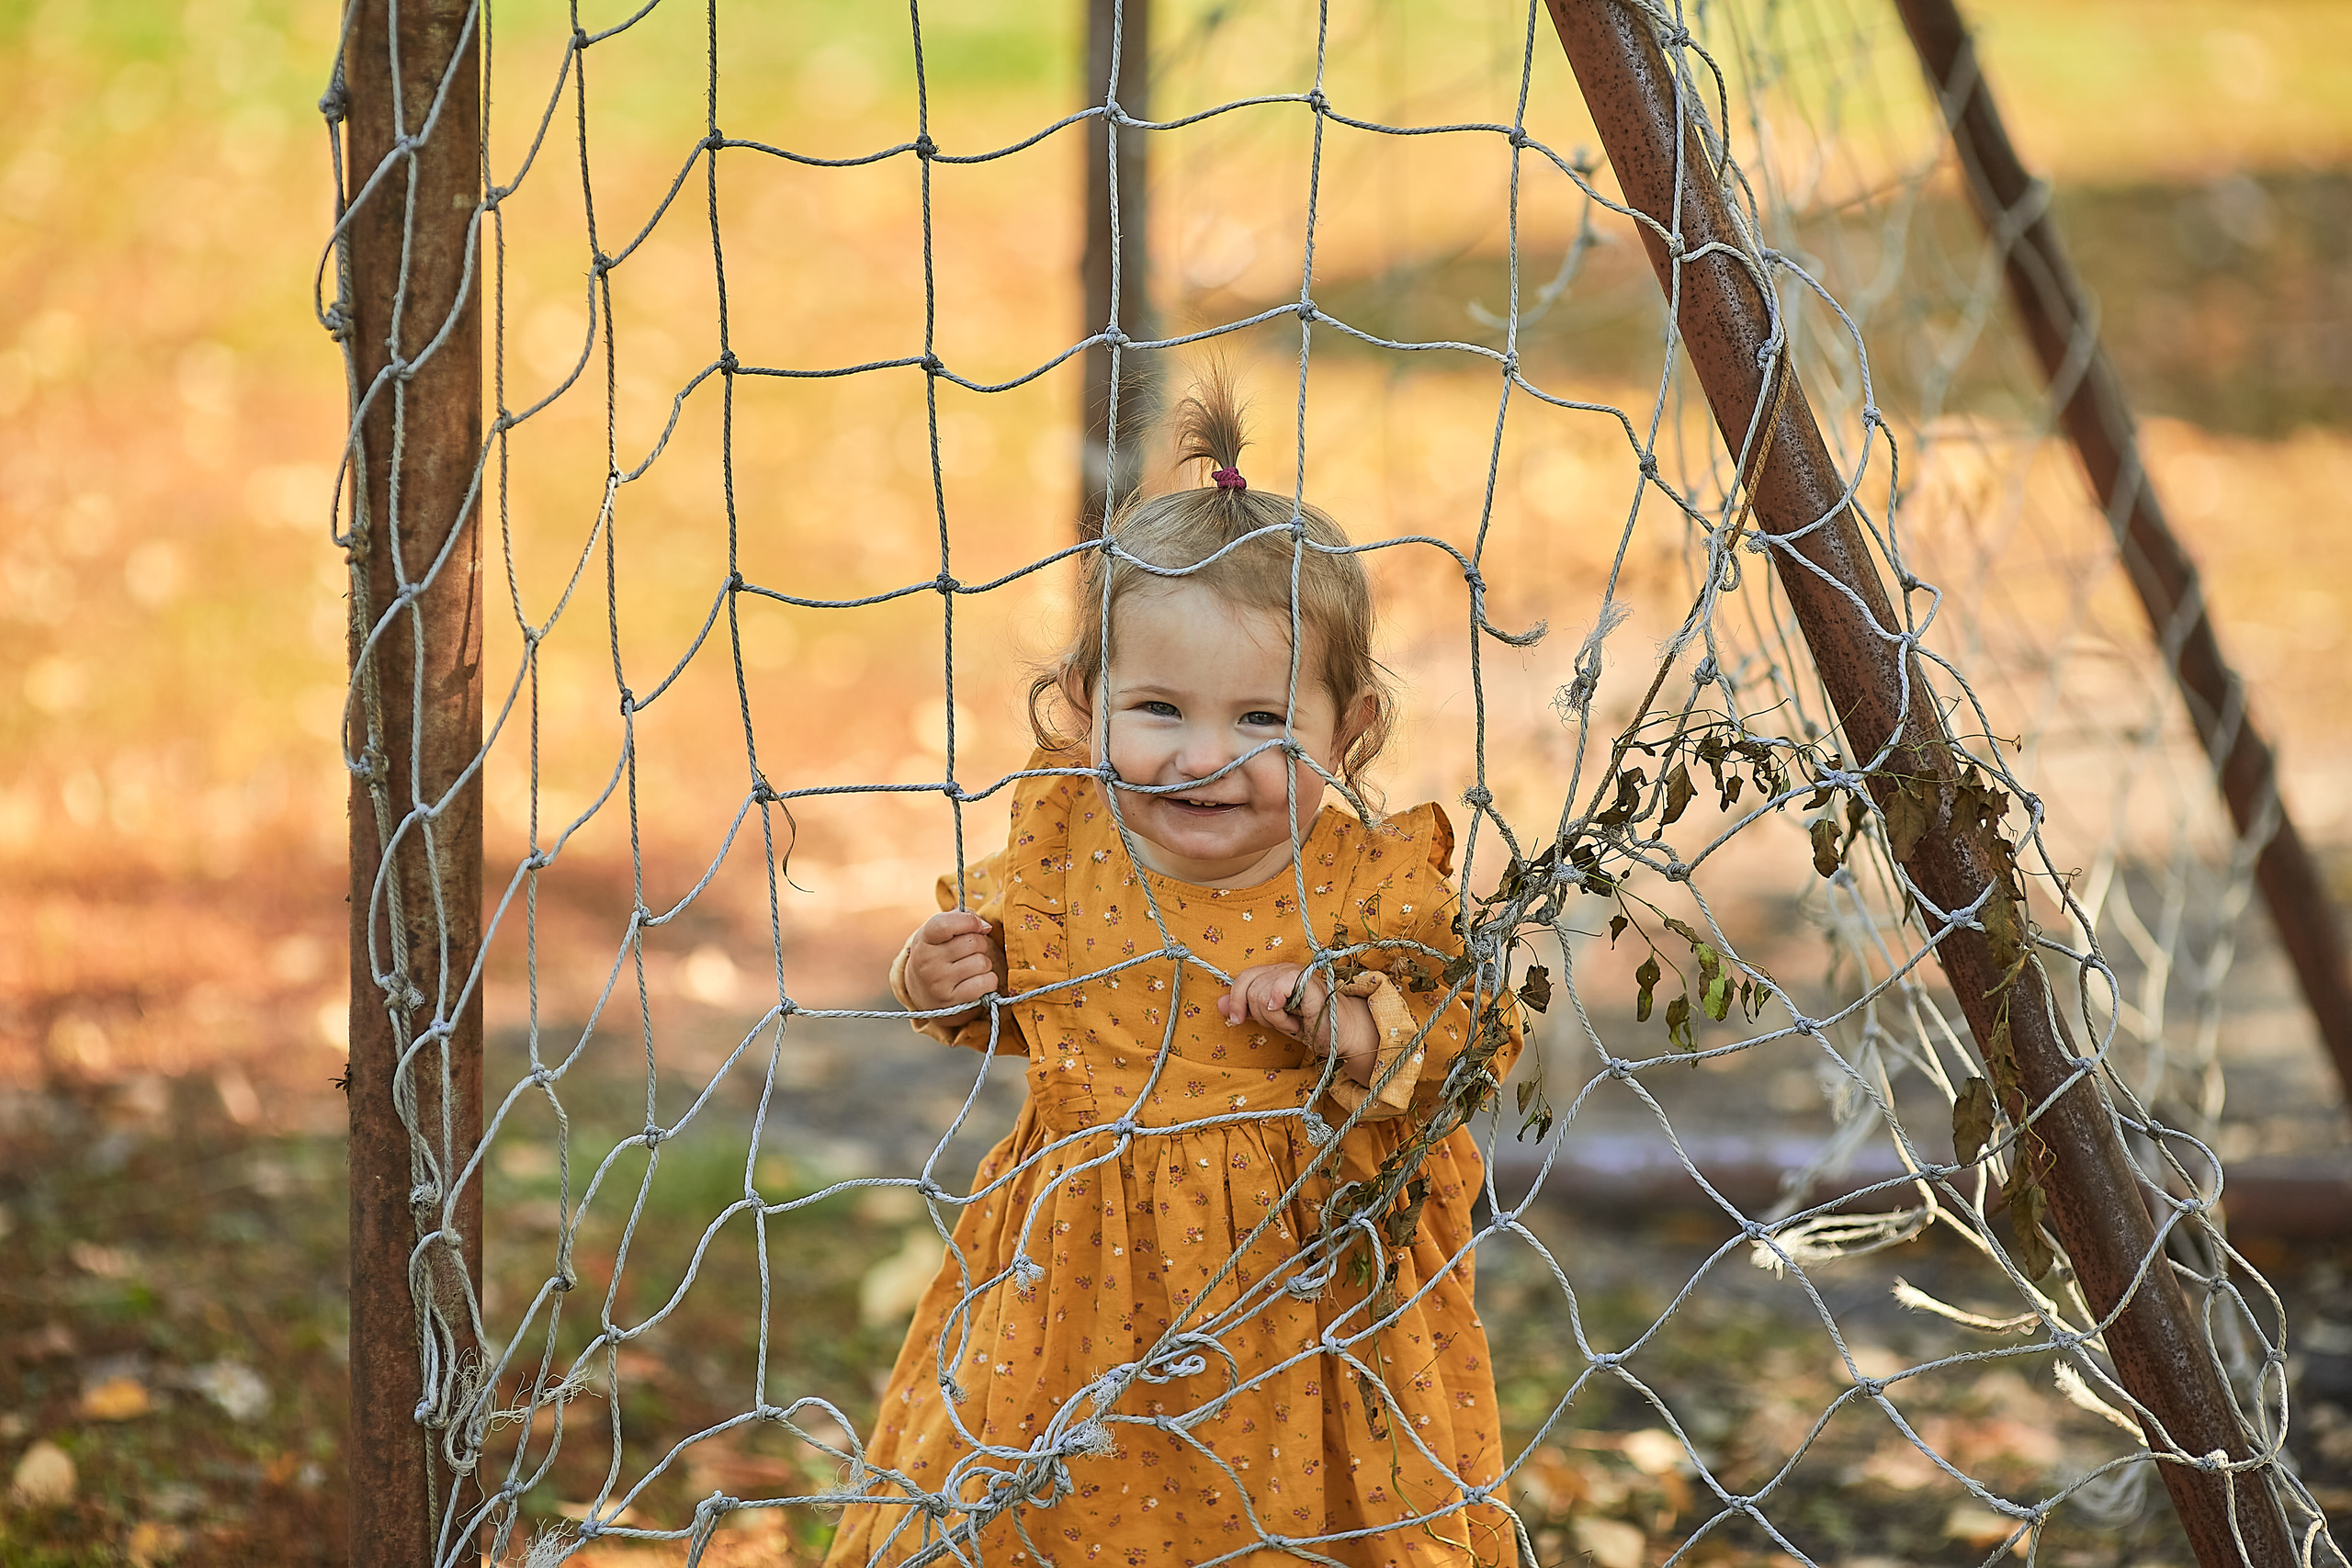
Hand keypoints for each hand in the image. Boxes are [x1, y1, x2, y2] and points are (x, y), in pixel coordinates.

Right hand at [902, 911, 1006, 1021]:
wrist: (922, 992)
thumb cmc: (939, 954)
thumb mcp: (940, 933)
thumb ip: (962, 919)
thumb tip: (985, 927)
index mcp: (923, 939)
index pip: (945, 924)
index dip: (968, 921)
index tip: (977, 926)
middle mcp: (928, 962)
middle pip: (972, 942)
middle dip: (980, 944)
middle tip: (970, 951)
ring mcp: (939, 983)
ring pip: (982, 963)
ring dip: (984, 964)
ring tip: (971, 967)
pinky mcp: (953, 1001)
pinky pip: (986, 982)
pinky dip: (989, 980)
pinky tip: (978, 981)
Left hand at [1220, 963, 1375, 1083]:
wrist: (1340, 1035)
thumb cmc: (1308, 1025)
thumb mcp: (1270, 1019)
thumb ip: (1247, 1009)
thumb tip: (1218, 1004)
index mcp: (1274, 974)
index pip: (1243, 977)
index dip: (1235, 998)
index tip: (1236, 1021)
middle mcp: (1284, 969)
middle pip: (1249, 985)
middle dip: (1257, 1013)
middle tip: (1277, 1024)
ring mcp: (1297, 974)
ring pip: (1261, 991)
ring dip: (1274, 1019)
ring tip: (1292, 1023)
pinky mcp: (1308, 983)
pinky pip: (1278, 989)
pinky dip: (1279, 1011)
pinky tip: (1293, 1019)